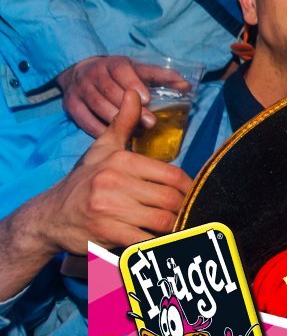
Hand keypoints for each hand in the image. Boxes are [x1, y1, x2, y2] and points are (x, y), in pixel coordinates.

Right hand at [33, 90, 192, 252]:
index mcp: (121, 161)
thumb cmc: (84, 181)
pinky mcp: (106, 234)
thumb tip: (133, 92)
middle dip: (181, 209)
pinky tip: (156, 240)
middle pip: (171, 200)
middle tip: (182, 213)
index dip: (187, 188)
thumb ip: (123, 122)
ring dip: (172, 227)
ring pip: (162, 221)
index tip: (187, 195)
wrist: (50, 216)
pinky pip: (145, 241)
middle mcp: (114, 183)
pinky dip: (156, 243)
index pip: (173, 175)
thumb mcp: (103, 148)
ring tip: (173, 226)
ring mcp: (109, 210)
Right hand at [55, 55, 189, 135]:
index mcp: (112, 64)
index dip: (134, 84)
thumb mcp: (138, 70)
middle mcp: (93, 75)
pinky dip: (99, 130)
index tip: (147, 99)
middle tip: (150, 123)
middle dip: (130, 109)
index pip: (122, 71)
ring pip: (97, 105)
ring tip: (136, 133)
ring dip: (117, 120)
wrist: (79, 72)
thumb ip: (161, 77)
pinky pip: (84, 120)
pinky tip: (114, 138)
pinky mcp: (71, 106)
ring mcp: (80, 90)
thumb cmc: (118, 74)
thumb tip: (187, 86)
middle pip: (110, 91)